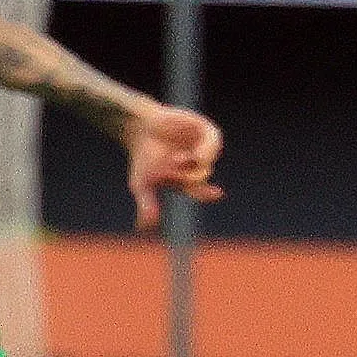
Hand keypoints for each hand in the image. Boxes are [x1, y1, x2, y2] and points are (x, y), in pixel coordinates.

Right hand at [122, 105, 224, 231]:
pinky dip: (207, 147)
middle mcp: (198, 164)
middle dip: (188, 175)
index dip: (208, 193)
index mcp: (188, 179)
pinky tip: (196, 153)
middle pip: (203, 174)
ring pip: (210, 158)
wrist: (139, 128)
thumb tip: (144, 228)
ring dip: (196, 161)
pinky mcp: (203, 129)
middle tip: (170, 169)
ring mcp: (202, 146)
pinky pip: (214, 139)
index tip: (217, 193)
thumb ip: (146, 204)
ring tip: (177, 159)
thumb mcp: (142, 184)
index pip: (202, 189)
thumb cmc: (142, 157)